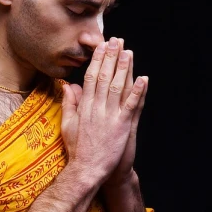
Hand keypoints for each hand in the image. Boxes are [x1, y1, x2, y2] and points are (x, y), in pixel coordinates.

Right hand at [61, 37, 147, 187]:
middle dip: (111, 58)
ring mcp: (109, 117)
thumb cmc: (77, 150)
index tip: (102, 47)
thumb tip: (68, 86)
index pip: (90, 78)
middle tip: (117, 41)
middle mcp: (96, 108)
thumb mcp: (67, 125)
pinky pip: (131, 106)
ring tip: (129, 53)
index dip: (97, 60)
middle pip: (103, 77)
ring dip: (123, 69)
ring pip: (117, 87)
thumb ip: (69, 104)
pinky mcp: (121, 126)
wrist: (86, 170)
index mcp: (84, 107)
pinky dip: (137, 92)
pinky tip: (143, 79)